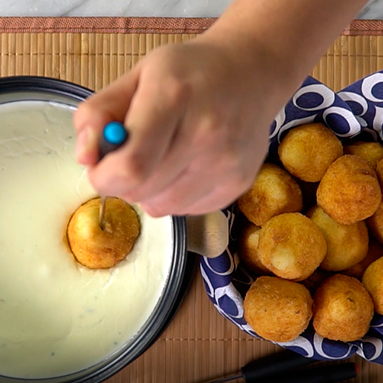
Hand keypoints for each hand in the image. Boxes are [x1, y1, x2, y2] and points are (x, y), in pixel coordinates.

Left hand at [74, 35, 286, 216]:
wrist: (251, 74)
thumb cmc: (189, 73)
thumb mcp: (136, 76)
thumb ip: (98, 113)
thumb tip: (87, 158)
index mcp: (173, 97)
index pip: (130, 166)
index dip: (105, 176)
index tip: (102, 167)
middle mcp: (207, 134)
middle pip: (142, 192)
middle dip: (124, 182)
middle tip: (133, 157)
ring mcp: (227, 164)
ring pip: (162, 207)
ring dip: (150, 191)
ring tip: (165, 160)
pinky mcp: (238, 184)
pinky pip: (186, 210)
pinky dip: (175, 195)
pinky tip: (187, 167)